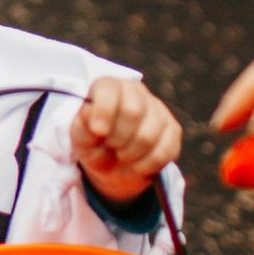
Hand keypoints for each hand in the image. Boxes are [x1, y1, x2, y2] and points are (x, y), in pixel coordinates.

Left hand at [70, 77, 182, 205]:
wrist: (114, 166)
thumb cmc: (94, 145)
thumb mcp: (80, 139)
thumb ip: (81, 125)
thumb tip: (89, 112)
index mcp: (109, 88)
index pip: (109, 89)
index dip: (104, 111)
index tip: (99, 131)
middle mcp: (135, 92)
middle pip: (133, 112)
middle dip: (117, 138)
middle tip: (111, 146)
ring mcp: (157, 109)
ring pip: (149, 135)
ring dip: (131, 154)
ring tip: (122, 156)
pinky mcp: (172, 130)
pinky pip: (165, 151)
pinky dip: (147, 164)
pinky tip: (137, 164)